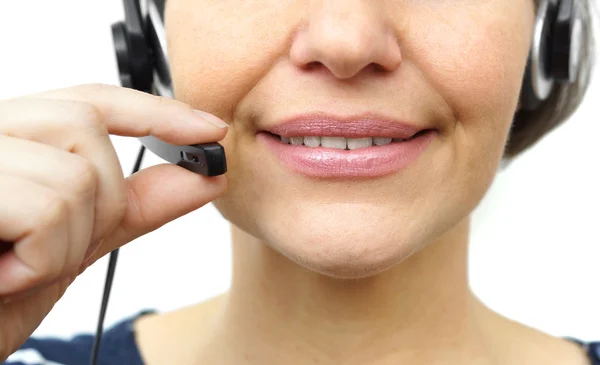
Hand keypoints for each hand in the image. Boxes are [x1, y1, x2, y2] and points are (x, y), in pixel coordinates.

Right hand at [0, 83, 227, 360]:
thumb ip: (136, 205)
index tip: (209, 129)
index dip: (153, 111)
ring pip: (74, 175)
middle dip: (100, 203)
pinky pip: (46, 208)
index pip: (88, 99)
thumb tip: (204, 175)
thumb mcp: (75, 243)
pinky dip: (42, 261)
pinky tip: (3, 277)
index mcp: (10, 140)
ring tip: (18, 268)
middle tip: (58, 249)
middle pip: (83, 128)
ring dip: (67, 244)